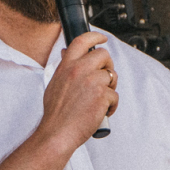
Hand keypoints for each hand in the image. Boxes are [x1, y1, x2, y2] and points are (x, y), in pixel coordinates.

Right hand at [39, 31, 116, 148]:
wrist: (57, 133)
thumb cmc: (56, 113)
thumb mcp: (55, 83)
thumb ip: (64, 68)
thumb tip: (66, 53)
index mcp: (67, 66)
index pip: (82, 41)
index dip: (95, 36)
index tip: (103, 38)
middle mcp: (79, 70)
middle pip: (104, 55)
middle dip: (107, 66)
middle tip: (104, 79)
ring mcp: (92, 82)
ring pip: (111, 76)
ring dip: (110, 88)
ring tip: (99, 101)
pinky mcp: (102, 96)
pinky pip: (114, 95)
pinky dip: (111, 105)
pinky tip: (100, 112)